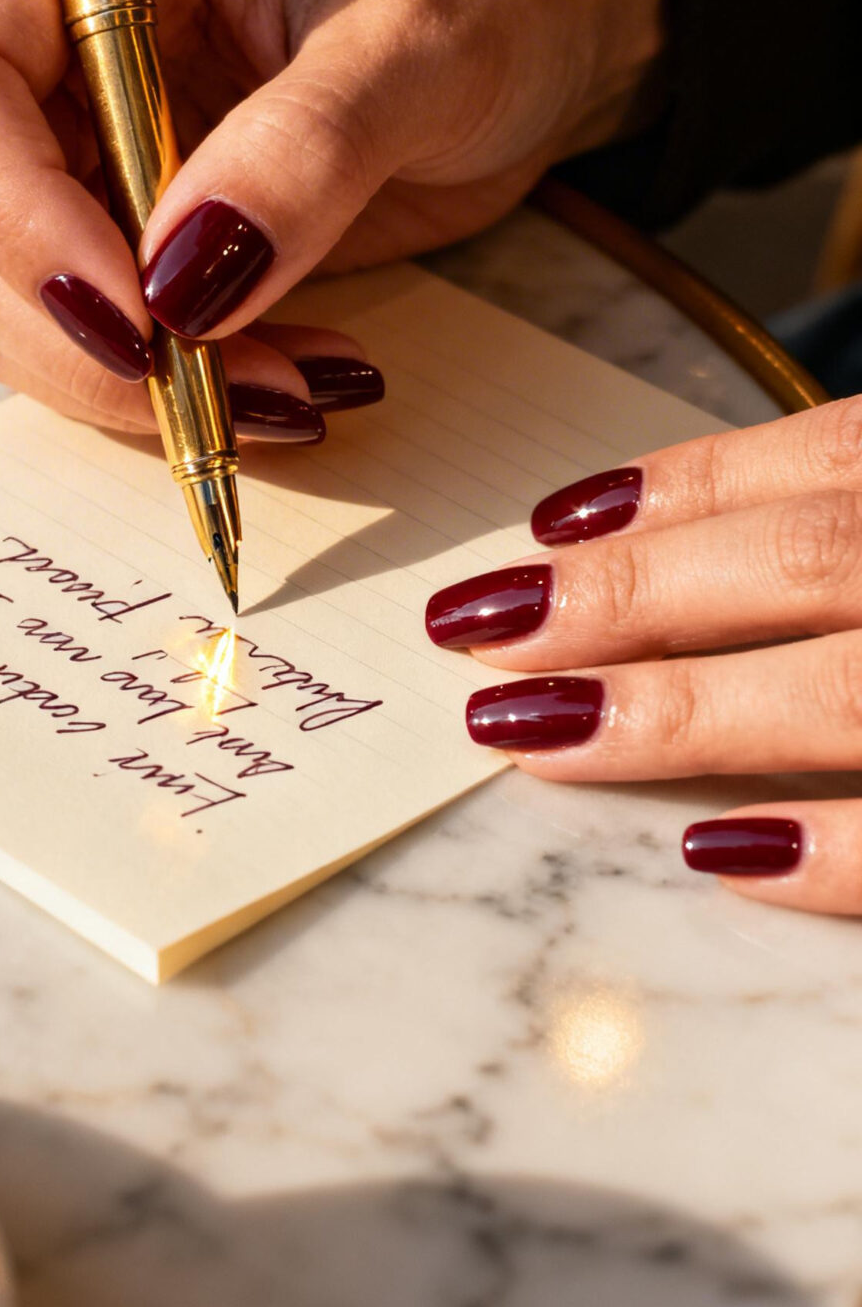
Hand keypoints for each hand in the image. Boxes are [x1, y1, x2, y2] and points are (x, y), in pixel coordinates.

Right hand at [0, 0, 660, 440]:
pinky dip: (156, 394)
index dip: (13, 214)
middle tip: (224, 385)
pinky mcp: (111, 237)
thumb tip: (181, 284)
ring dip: (118, 381)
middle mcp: (46, 43)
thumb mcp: (421, 47)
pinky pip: (71, 346)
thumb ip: (304, 149)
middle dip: (75, 331)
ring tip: (283, 386)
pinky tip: (276, 379)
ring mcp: (68, 148)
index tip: (139, 316)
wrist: (532, 39)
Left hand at [424, 396, 861, 913]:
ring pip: (842, 694)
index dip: (689, 486)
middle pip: (802, 561)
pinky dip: (825, 850)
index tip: (548, 524)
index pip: (824, 455)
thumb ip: (852, 517)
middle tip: (481, 629)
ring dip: (680, 709)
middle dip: (631, 594)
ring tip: (533, 728)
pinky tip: (711, 849)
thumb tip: (681, 540)